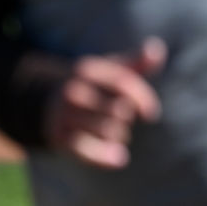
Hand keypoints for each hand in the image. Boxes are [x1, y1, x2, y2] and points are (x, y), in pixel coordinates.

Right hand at [45, 38, 167, 168]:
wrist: (49, 101)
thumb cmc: (94, 84)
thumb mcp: (113, 68)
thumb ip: (138, 61)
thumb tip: (157, 48)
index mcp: (89, 69)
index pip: (122, 82)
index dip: (142, 98)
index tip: (151, 114)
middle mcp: (73, 90)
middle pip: (117, 109)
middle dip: (127, 117)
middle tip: (122, 118)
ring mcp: (64, 114)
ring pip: (106, 130)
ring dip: (119, 135)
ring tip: (116, 132)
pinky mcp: (59, 137)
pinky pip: (85, 151)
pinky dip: (105, 156)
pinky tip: (120, 159)